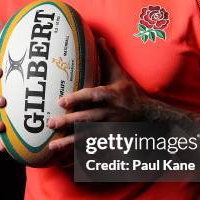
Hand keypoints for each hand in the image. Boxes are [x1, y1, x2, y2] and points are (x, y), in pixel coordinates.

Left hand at [47, 37, 145, 159]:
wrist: (149, 116)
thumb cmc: (130, 93)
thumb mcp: (120, 75)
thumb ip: (106, 58)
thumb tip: (98, 37)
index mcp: (111, 95)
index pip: (93, 96)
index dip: (78, 98)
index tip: (61, 101)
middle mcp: (111, 113)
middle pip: (87, 118)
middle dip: (68, 122)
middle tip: (50, 123)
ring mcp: (111, 128)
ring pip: (88, 136)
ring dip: (70, 142)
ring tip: (53, 147)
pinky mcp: (111, 140)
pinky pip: (94, 149)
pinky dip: (81, 157)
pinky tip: (66, 161)